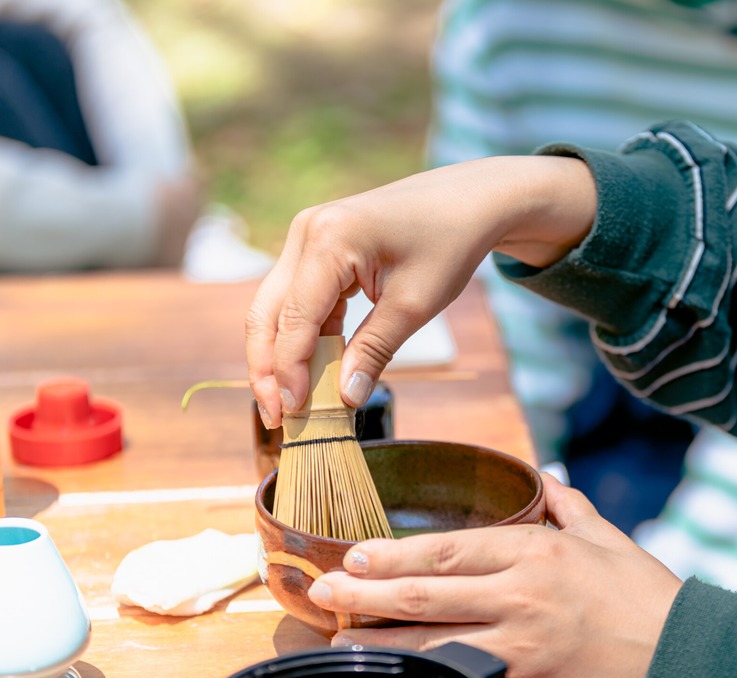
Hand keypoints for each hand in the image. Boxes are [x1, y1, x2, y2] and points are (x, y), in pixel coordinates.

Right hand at [246, 156, 595, 426]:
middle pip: (268, 312)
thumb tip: (345, 399)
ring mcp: (307, 236)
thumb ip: (375, 351)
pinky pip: (299, 298)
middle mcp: (307, 232)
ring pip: (277, 307)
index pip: (294, 319)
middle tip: (277, 417)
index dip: (289, 372)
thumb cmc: (448, 244)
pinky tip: (312, 372)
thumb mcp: (414, 305)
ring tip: (290, 403)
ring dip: (282, 355)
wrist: (467, 201)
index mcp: (329, 240)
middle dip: (269, 368)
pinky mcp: (316, 246)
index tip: (293, 414)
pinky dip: (303, 336)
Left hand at [307, 474, 683, 677]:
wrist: (680, 653)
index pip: (449, 551)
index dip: (394, 556)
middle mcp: (522, 594)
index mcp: (536, 551)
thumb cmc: (643, 592)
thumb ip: (565, 504)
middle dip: (367, 591)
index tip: (354, 554)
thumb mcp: (604, 536)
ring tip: (340, 631)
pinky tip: (399, 665)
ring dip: (382, 635)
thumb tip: (542, 479)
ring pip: (435, 639)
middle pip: (427, 593)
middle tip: (325, 588)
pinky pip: (466, 672)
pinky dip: (427, 668)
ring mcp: (522, 642)